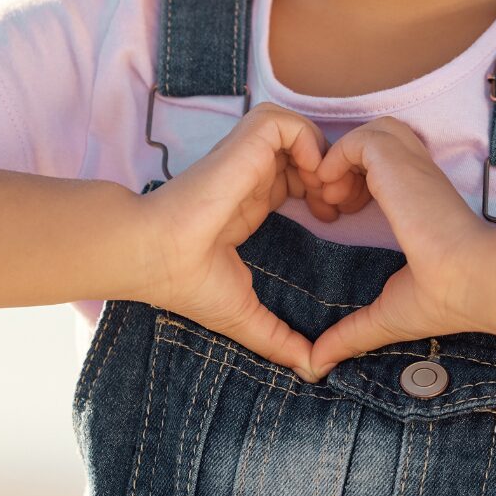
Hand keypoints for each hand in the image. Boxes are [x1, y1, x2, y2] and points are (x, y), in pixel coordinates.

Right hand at [131, 101, 341, 381]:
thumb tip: (313, 372)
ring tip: (326, 194)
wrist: (155, 256)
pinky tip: (311, 181)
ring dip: (323, 155)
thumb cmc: (187, 281)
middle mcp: (252, 174)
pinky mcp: (243, 146)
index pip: (299, 177)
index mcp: (252, 200)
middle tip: (341, 207)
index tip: (333, 220)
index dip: (324, 191)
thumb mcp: (244, 315)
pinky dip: (308, 143)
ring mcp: (247, 157)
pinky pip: (286, 123)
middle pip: (307, 151)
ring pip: (299, 130)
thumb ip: (279, 340)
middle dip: (333, 173)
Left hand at [307, 117, 495, 375]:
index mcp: (416, 197)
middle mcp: (415, 173)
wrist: (474, 279)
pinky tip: (334, 197)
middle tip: (328, 207)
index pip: (377, 166)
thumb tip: (317, 366)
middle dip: (340, 168)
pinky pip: (356, 139)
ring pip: (365, 133)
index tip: (334, 217)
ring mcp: (409, 163)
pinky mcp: (398, 159)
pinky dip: (337, 160)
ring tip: (331, 201)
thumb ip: (351, 332)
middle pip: (370, 142)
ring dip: (338, 161)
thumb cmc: (445, 296)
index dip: (347, 183)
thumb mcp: (386, 313)